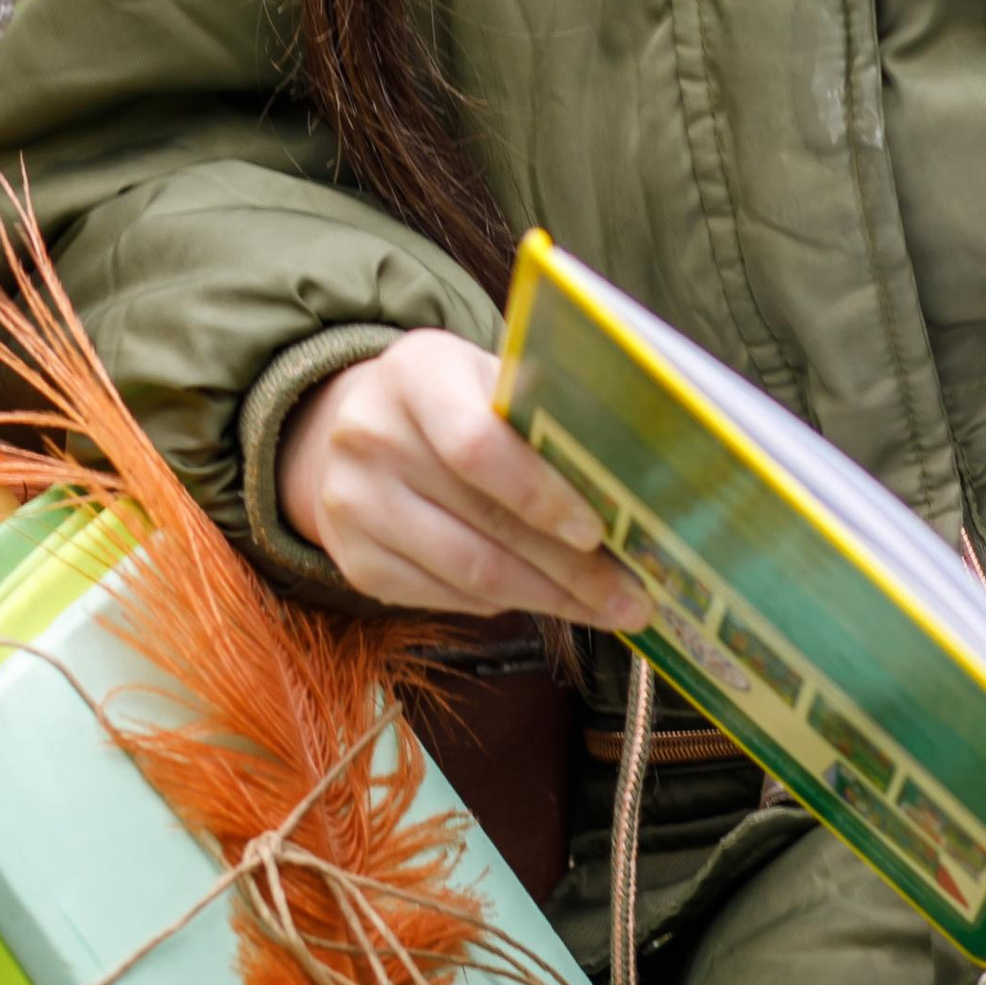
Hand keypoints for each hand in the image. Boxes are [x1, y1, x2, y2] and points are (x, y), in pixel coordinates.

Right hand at [278, 331, 651, 630]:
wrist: (354, 425)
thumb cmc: (454, 400)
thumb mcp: (489, 377)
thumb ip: (542, 414)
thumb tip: (628, 481)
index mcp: (417, 374)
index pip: (478, 446)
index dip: (541, 494)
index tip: (598, 530)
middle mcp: (371, 438)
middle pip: (484, 520)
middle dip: (570, 567)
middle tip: (631, 596)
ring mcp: (354, 505)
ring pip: (469, 572)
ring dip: (547, 598)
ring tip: (605, 610)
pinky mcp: (356, 562)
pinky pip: (446, 598)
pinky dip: (505, 603)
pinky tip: (546, 600)